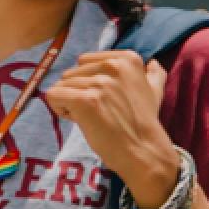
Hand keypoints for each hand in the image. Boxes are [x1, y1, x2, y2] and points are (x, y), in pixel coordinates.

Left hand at [44, 50, 177, 189]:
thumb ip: (153, 75)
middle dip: (78, 92)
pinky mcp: (84, 100)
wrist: (142, 149)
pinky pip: (53, 95)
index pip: (85, 61)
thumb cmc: (144, 123)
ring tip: (92, 117)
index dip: (89, 81)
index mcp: (128, 59)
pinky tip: (79, 120)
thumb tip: (153, 63)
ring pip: (61, 86)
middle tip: (99, 111)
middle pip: (71, 73)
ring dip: (70, 103)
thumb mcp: (155, 92)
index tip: (106, 99)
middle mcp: (113, 65)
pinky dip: (60, 110)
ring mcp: (99, 83)